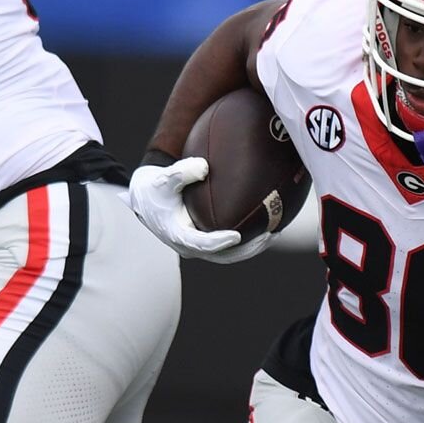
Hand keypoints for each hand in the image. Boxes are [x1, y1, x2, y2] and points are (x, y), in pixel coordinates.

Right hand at [124, 158, 271, 263]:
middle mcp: (190, 247)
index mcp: (178, 235)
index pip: (201, 244)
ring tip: (274, 234)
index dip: (219, 242)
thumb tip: (204, 167)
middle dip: (247, 249)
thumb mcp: (164, 179)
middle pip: (223, 256)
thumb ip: (181, 172)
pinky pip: (231, 247)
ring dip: (252, 247)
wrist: (149, 199)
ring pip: (230, 255)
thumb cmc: (157, 188)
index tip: (236, 236)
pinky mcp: (207, 242)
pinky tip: (267, 227)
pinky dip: (248, 240)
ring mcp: (200, 247)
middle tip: (267, 236)